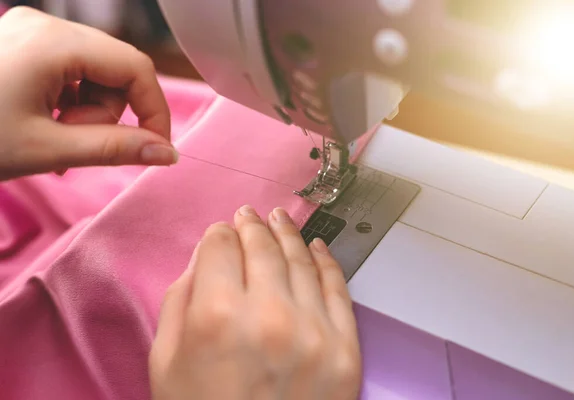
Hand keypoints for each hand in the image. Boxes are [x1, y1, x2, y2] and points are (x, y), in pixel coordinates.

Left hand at [0, 7, 174, 180]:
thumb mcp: (48, 149)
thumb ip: (115, 149)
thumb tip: (167, 153)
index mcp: (54, 43)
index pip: (136, 68)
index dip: (155, 110)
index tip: (156, 147)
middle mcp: (45, 26)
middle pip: (116, 68)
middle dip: (111, 112)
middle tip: (80, 144)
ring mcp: (31, 32)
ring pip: (96, 72)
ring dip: (90, 110)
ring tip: (57, 137)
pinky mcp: (23, 44)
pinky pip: (71, 71)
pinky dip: (71, 102)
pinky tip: (48, 124)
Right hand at [150, 206, 361, 399]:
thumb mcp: (166, 361)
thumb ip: (182, 299)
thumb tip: (208, 255)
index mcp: (217, 317)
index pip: (221, 246)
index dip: (218, 235)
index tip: (221, 234)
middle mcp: (269, 316)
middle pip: (262, 246)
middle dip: (253, 226)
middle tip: (250, 215)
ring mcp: (315, 332)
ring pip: (301, 259)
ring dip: (288, 234)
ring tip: (280, 220)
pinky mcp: (346, 350)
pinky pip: (339, 289)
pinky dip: (327, 261)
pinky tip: (316, 246)